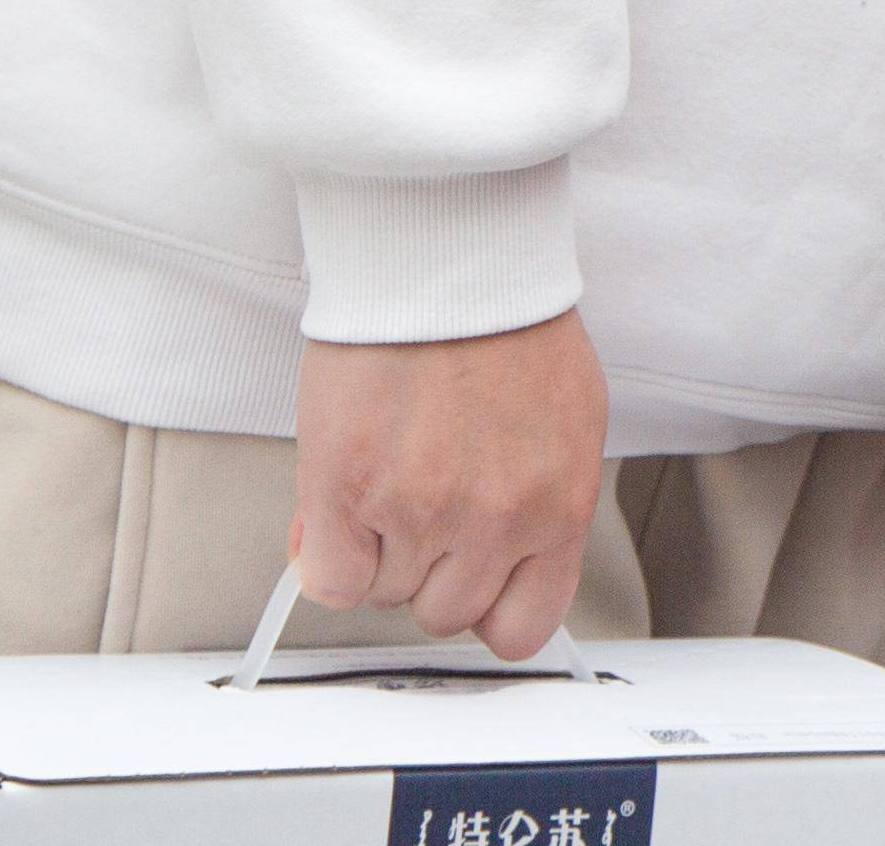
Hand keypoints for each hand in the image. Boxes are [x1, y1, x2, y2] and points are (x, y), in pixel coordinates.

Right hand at [291, 310, 605, 661]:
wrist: (447, 258)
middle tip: (418, 504)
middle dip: (428, 568)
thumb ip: (528, 499)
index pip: (525, 626)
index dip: (487, 605)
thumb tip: (471, 559)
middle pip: (445, 611)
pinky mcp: (354, 493)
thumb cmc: (505, 323)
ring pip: (385, 593)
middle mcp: (498, 520)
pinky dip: (326, 553)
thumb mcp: (556, 420)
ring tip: (384, 477)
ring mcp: (424, 512)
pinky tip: (340, 501)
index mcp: (559, 505)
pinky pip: (331, 581)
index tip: (469, 580)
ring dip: (376, 551)